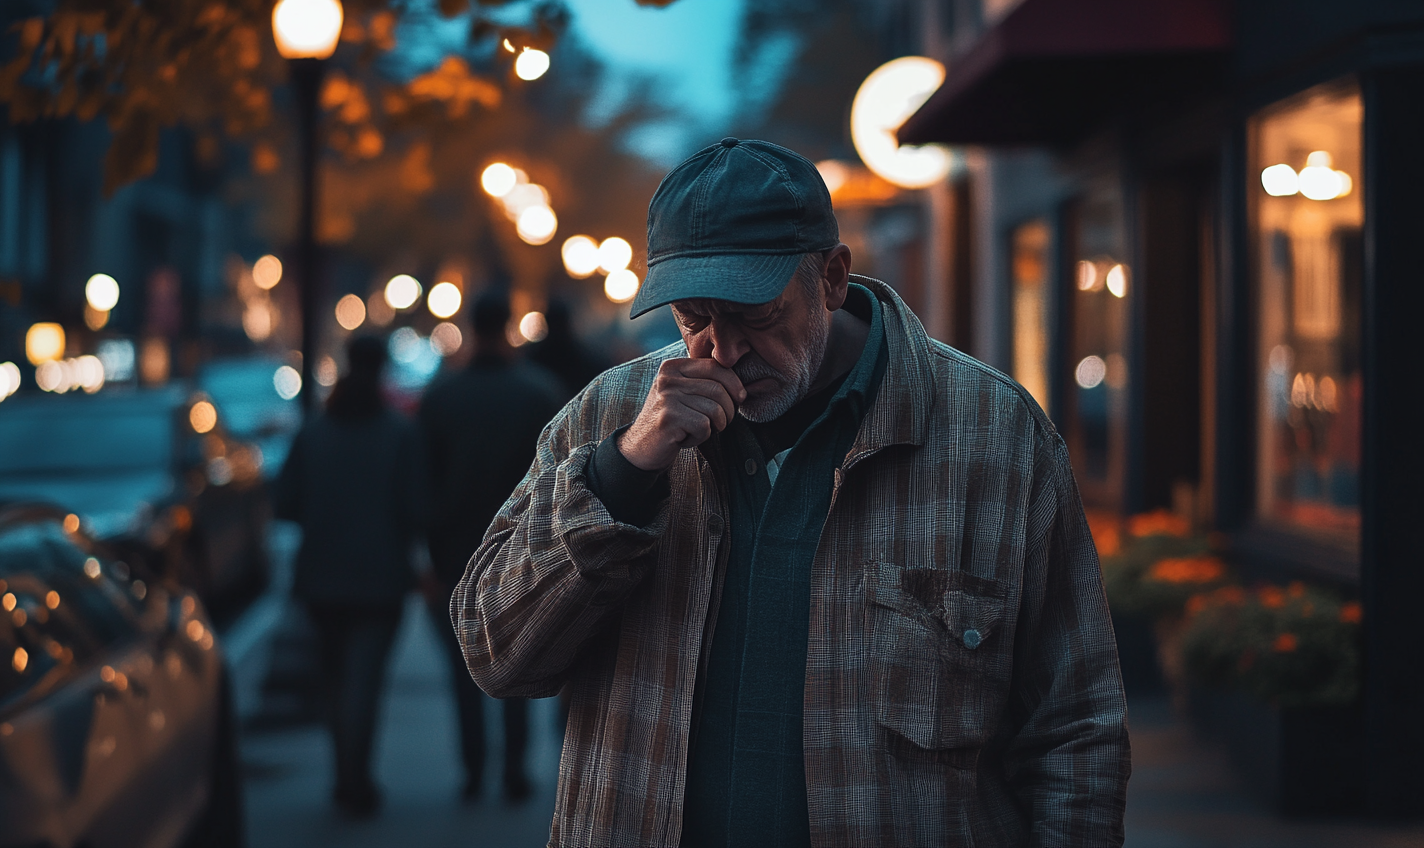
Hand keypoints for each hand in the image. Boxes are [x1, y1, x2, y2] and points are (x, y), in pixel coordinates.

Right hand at [617, 358, 745, 471]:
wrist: (640, 447)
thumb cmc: (672, 420)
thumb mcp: (684, 394)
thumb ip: (706, 382)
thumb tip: (745, 387)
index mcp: (673, 367)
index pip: (715, 366)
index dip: (734, 383)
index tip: (739, 398)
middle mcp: (668, 378)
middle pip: (718, 389)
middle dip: (728, 410)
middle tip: (720, 423)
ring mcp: (666, 397)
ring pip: (714, 409)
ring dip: (714, 426)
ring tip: (698, 430)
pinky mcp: (669, 418)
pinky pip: (704, 426)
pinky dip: (701, 437)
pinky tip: (686, 438)